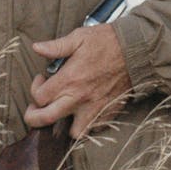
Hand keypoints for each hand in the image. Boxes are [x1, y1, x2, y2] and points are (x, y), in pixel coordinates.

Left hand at [24, 24, 131, 138]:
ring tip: (64, 113)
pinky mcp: (109, 113)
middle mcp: (80, 98)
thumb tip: (37, 47)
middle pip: (47, 119)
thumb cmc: (107, 41)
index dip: (34, 90)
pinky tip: (84, 112)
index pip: (39, 97)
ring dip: (65, 125)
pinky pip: (94, 129)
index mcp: (69, 79)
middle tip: (36, 108)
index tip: (41, 80)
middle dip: (34, 117)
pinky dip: (87, 124)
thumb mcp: (79, 37)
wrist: (136, 50)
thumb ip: (56, 46)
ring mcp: (95, 108)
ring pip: (73, 132)